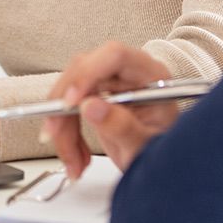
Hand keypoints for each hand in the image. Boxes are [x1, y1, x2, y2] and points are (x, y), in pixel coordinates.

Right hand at [43, 41, 181, 178]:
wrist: (164, 167)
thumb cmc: (164, 153)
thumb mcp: (146, 146)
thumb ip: (123, 127)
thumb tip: (91, 106)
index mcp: (151, 76)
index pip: (115, 56)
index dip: (89, 73)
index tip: (71, 102)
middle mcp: (129, 74)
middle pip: (84, 71)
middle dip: (65, 107)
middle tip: (57, 135)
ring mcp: (111, 84)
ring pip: (69, 91)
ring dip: (62, 127)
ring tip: (73, 161)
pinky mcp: (96, 97)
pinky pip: (68, 107)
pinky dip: (65, 133)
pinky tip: (75, 155)